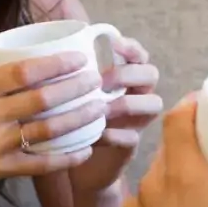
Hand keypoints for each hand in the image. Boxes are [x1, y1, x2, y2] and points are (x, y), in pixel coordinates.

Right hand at [0, 53, 103, 202]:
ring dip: (78, 119)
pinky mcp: (1, 168)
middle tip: (98, 80)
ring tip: (100, 109)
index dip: (56, 64)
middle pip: (42, 100)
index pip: (23, 72)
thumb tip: (14, 43)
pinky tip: (85, 150)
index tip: (79, 58)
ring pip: (46, 130)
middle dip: (75, 88)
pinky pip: (40, 163)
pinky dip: (65, 158)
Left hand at [68, 36, 161, 193]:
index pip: (138, 54)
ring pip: (153, 104)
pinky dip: (116, 134)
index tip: (113, 43)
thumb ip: (69, 70)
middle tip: (104, 80)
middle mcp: (135, 95)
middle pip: (151, 74)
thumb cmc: (67, 118)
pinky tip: (98, 134)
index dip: (131, 48)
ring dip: (128, 102)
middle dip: (129, 73)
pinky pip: (133, 137)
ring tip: (103, 107)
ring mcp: (135, 121)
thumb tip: (54, 42)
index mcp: (123, 78)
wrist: (71, 164)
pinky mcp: (130, 147)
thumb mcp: (67, 93)